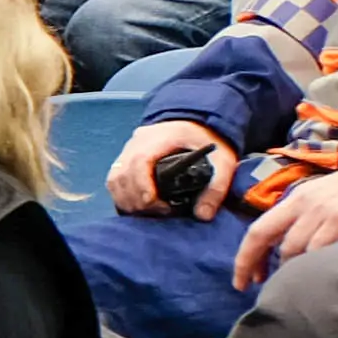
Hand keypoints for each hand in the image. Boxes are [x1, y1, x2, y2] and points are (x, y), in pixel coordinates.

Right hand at [107, 118, 231, 216]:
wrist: (198, 122)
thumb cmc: (207, 140)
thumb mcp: (222, 161)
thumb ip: (217, 187)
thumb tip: (202, 214)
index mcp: (161, 137)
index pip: (140, 162)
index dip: (143, 187)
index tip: (158, 205)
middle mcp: (139, 141)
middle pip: (123, 174)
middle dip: (137, 200)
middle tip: (159, 212)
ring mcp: (129, 148)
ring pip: (114, 179)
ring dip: (127, 200)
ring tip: (149, 211)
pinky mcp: (126, 156)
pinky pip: (114, 179)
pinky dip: (122, 195)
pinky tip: (138, 205)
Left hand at [233, 159, 337, 287]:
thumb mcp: (317, 200)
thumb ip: (298, 222)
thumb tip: (279, 253)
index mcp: (294, 200)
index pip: (258, 229)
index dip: (245, 257)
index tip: (243, 280)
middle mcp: (302, 204)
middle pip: (264, 236)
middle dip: (250, 263)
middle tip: (250, 286)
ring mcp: (321, 210)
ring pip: (292, 248)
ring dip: (288, 269)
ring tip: (292, 283)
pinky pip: (320, 249)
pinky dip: (315, 265)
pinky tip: (317, 274)